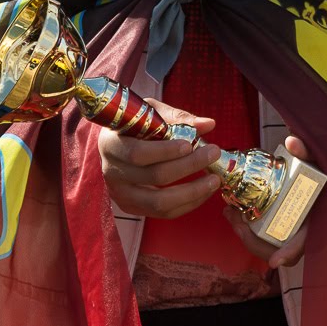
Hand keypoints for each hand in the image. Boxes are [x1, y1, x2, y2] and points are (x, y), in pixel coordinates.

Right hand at [95, 99, 221, 218]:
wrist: (117, 144)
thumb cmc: (135, 124)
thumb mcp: (150, 112)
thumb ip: (177, 118)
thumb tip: (208, 124)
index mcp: (111, 145)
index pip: (137, 153)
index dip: (165, 151)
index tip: (190, 144)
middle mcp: (112, 173)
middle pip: (153, 177)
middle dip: (189, 166)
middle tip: (214, 152)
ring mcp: (121, 194)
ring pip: (159, 202)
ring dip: (193, 192)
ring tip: (215, 179)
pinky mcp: (133, 208)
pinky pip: (164, 213)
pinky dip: (189, 203)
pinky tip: (205, 191)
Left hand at [220, 135, 312, 268]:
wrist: (313, 177)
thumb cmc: (315, 171)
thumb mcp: (313, 161)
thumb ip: (305, 151)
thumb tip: (291, 141)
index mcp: (317, 219)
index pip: (304, 242)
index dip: (290, 252)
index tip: (275, 262)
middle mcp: (304, 232)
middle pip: (279, 251)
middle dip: (254, 241)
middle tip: (236, 222)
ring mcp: (291, 235)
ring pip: (266, 247)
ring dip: (246, 235)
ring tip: (230, 213)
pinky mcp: (278, 232)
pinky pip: (261, 240)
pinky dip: (246, 231)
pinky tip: (234, 213)